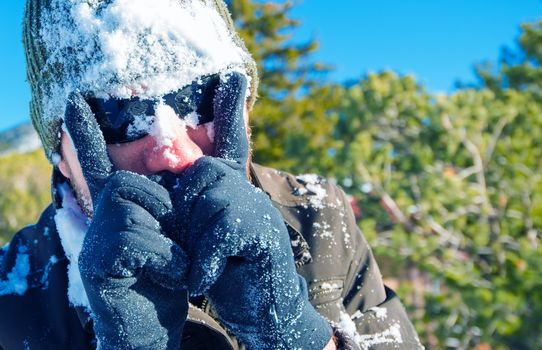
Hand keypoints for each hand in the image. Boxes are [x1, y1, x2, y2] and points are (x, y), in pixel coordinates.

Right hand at [64, 92, 188, 349]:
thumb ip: (180, 201)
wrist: (158, 325)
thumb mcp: (182, 233)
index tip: (74, 100)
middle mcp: (100, 219)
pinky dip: (166, 258)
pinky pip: (136, 240)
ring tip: (177, 264)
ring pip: (132, 209)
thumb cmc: (173, 276)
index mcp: (121, 210)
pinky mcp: (96, 265)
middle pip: (125, 183)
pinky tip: (170, 276)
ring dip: (168, 238)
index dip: (85, 134)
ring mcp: (94, 241)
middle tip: (177, 242)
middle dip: (162, 207)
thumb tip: (192, 164)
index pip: (99, 165)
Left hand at [172, 72, 332, 348]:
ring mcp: (262, 212)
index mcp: (235, 191)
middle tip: (183, 252)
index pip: (202, 166)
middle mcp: (251, 194)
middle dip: (184, 216)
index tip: (177, 232)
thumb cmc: (227, 276)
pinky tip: (202, 282)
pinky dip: (206, 260)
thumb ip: (186, 215)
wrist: (265, 312)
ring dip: (194, 241)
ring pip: (214, 202)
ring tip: (193, 269)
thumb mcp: (198, 240)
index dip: (181, 194)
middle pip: (205, 176)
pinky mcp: (268, 235)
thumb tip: (153, 186)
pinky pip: (225, 231)